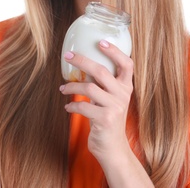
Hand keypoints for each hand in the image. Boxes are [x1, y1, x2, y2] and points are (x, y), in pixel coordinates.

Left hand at [59, 40, 133, 163]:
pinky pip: (82, 106)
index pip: (127, 64)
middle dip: (82, 61)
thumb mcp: (110, 99)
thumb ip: (103, 85)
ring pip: (88, 88)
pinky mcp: (105, 120)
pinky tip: (68, 107)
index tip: (100, 42)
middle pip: (101, 71)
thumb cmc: (108, 118)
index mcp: (126, 87)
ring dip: (71, 86)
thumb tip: (82, 67)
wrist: (113, 147)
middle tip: (68, 56)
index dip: (114, 51)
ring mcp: (115, 107)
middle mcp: (123, 95)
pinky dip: (71, 105)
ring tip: (63, 88)